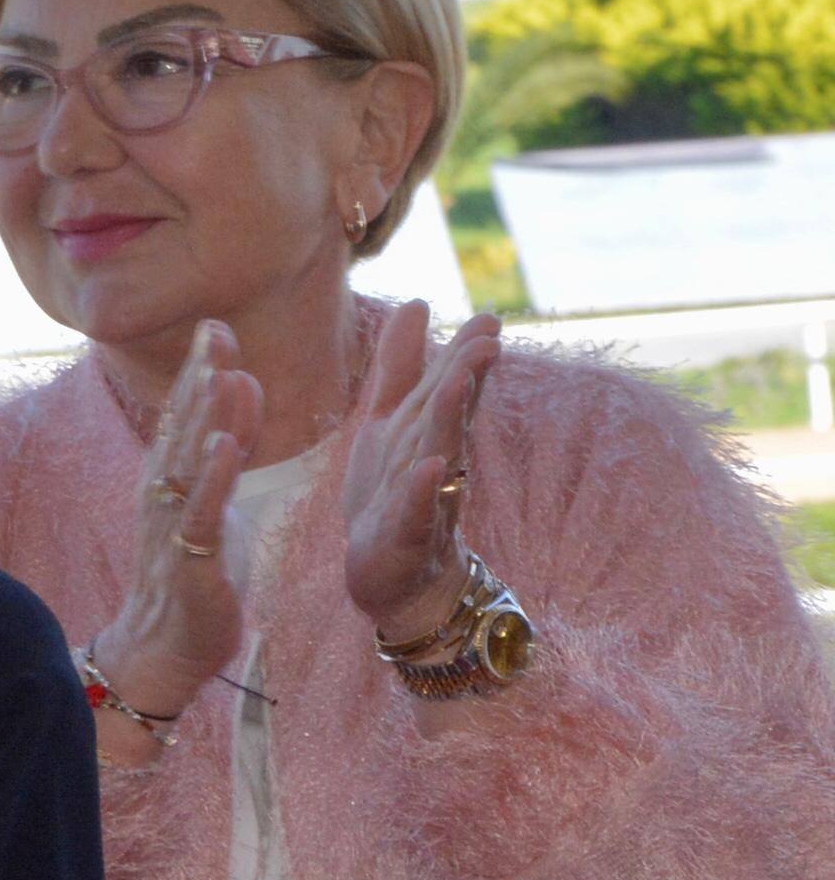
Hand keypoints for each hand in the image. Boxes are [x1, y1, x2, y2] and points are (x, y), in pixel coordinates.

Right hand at [94, 320, 266, 725]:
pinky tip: (223, 445)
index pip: (183, 414)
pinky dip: (211, 477)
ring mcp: (171, 524)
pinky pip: (200, 511)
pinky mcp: (190, 559)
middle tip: (214, 328)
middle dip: (199, 377)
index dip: (197, 369)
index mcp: (168, 477)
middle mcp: (161, 493)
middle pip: (181, 426)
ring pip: (188, 462)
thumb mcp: (212, 499)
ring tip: (222, 372)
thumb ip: (226, 445)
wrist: (165, 646)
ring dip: (205, 416)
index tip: (214, 324)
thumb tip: (239, 386)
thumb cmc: (192, 572)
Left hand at [338, 298, 504, 643]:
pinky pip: (416, 511)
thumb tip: (418, 302)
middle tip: (487, 338)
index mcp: (428, 432)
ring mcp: (424, 499)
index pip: (451, 388)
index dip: (466, 353)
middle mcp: (435, 461)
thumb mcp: (391, 421)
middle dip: (466, 376)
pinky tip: (431, 469)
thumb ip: (402, 366)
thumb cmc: (396, 492)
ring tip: (458, 383)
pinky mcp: (405, 536)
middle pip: (450, 414)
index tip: (489, 317)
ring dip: (450, 419)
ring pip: (438, 454)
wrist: (399, 577)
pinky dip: (423, 491)